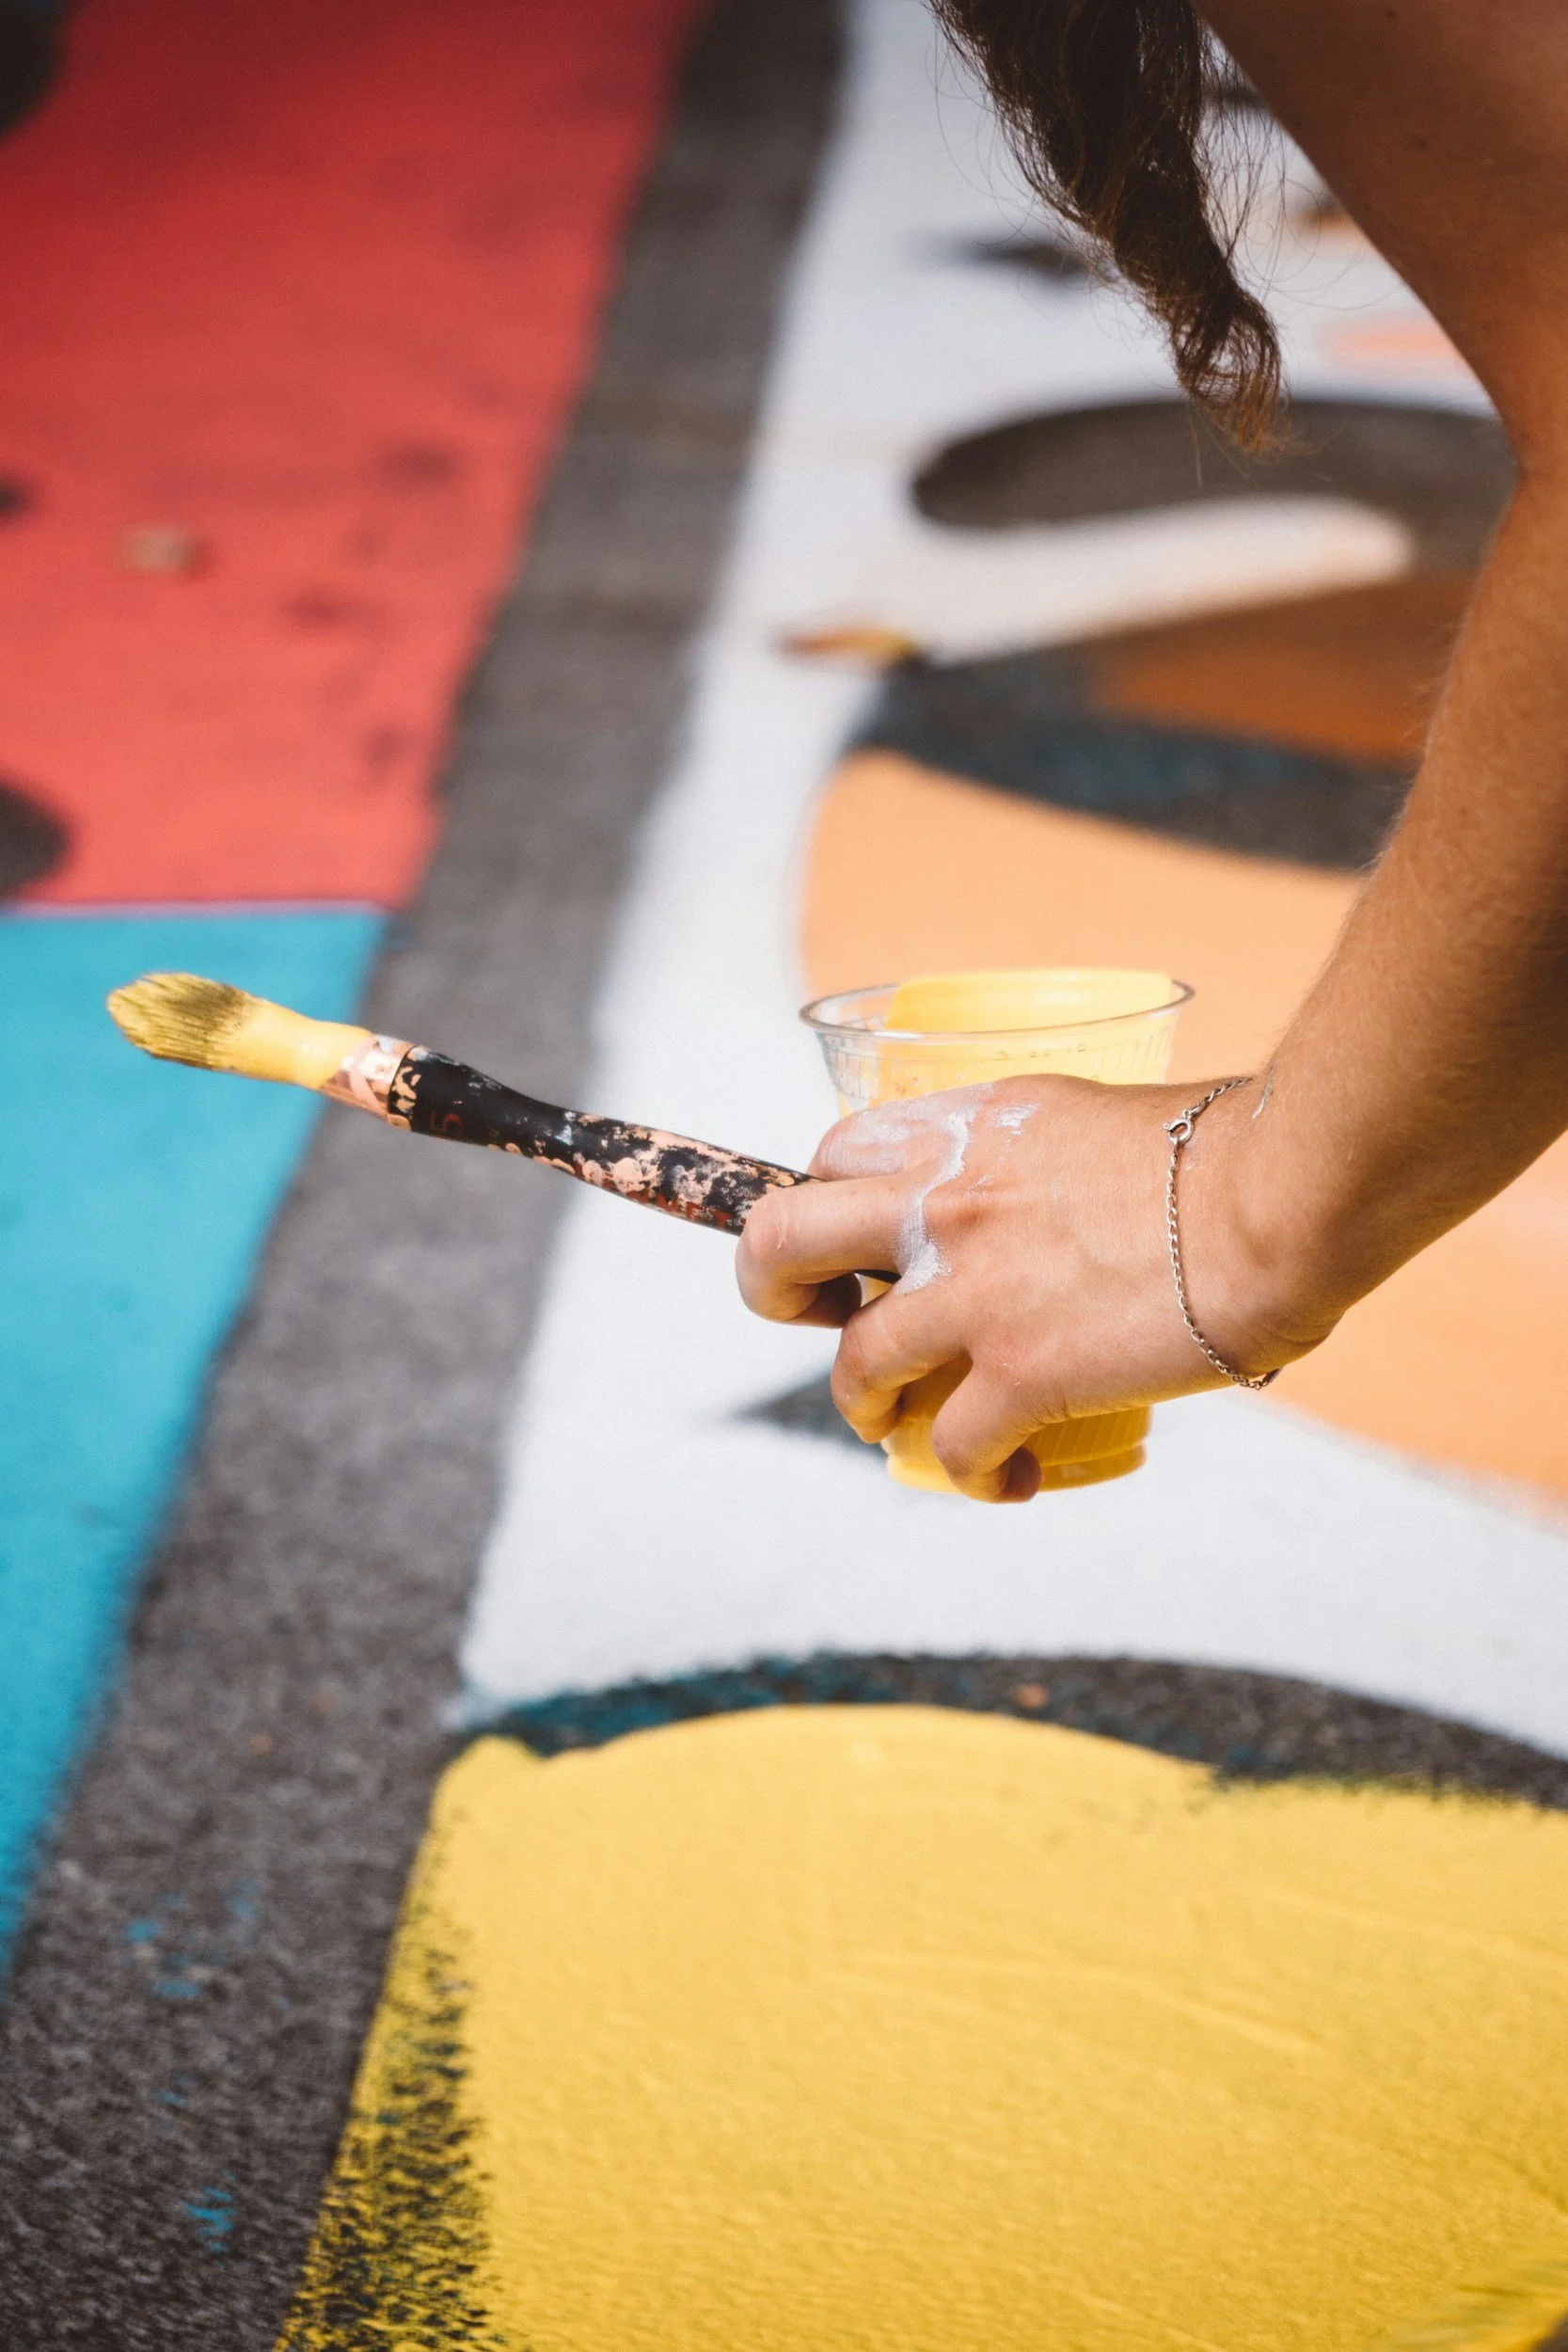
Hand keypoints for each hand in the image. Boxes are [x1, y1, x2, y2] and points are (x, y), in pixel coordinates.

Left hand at [735, 1076, 1312, 1502]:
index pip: (834, 1151)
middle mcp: (943, 1202)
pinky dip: (973, 1475)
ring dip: (865, 1405)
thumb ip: (1052, 1157)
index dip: (828, 1200)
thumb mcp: (1103, 1117)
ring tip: (896, 1423)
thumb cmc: (1233, 1150)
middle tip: (814, 1318)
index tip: (854, 1237)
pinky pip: (950, 1447)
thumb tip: (1074, 1197)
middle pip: (778, 1241)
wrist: (1278, 1198)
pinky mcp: (1017, 1374)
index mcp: (964, 1127)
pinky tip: (1010, 1478)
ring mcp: (970, 1292)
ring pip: (853, 1365)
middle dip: (770, 1291)